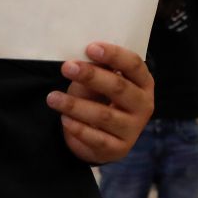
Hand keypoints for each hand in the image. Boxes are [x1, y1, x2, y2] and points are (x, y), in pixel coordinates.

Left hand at [47, 42, 154, 164]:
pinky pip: (97, 139)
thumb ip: (98, 71)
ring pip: (104, 115)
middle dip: (92, 76)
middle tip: (67, 67)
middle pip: (120, 87)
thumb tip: (82, 58)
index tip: (90, 48)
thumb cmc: (103, 100)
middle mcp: (144, 105)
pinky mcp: (119, 149)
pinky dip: (78, 128)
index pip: (134, 64)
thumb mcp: (102, 82)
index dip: (114, 55)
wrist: (105, 139)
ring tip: (53, 98)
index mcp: (144, 82)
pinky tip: (64, 119)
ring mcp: (133, 129)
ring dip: (76, 105)